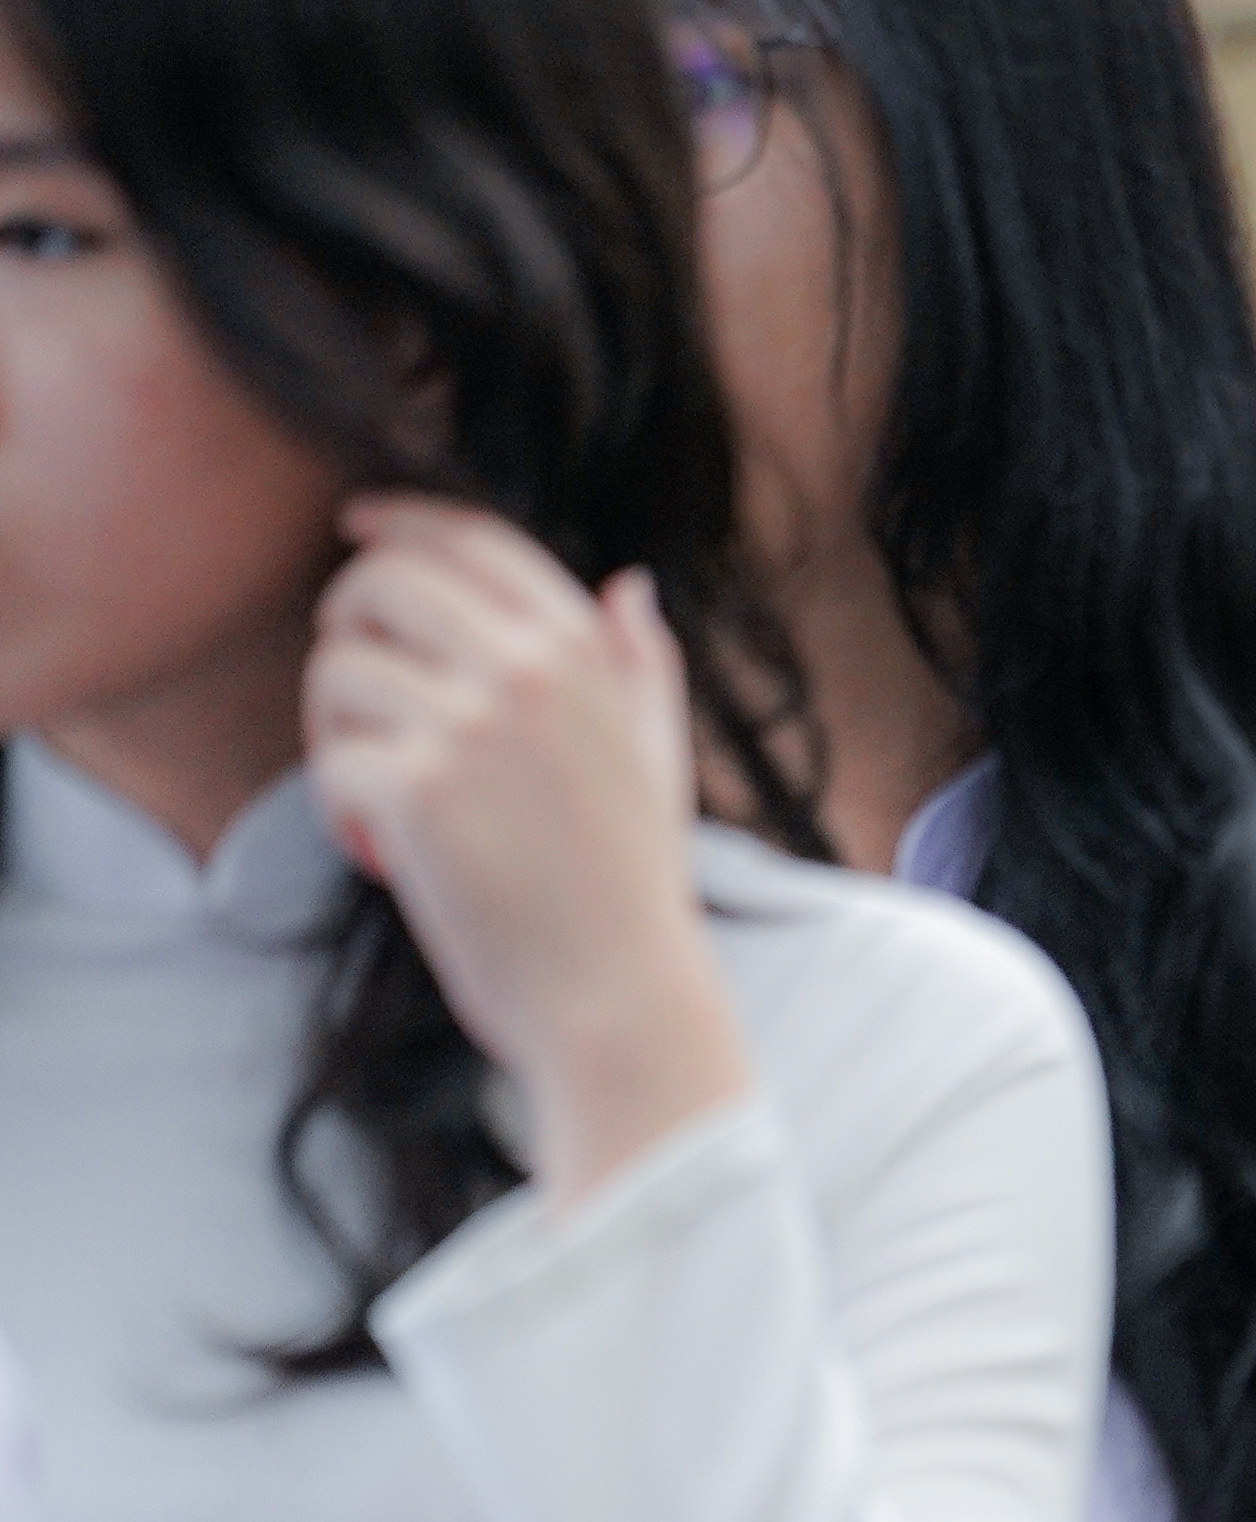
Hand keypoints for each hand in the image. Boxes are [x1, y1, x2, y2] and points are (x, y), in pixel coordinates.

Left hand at [304, 496, 753, 1208]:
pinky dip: (340, 811)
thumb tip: (630, 586)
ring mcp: (472, 727)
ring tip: (384, 798)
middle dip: (348, 630)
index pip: (471, 538)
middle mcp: (529, 671)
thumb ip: (641, 667)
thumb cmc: (633, 891)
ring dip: (337, 734)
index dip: (400, 521)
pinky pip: (330, 762)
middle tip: (360, 700)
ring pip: (338, 671)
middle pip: (381, 583)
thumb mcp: (659, 760)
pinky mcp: (417, 791)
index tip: (357, 528)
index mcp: (585, 651)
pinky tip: (384, 853)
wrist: (620, 999)